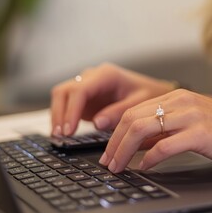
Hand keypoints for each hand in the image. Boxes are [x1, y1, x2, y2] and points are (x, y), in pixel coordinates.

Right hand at [50, 63, 175, 135]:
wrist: (153, 91)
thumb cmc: (148, 94)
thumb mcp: (139, 104)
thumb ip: (118, 112)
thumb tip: (97, 123)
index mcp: (106, 75)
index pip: (80, 90)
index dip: (71, 110)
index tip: (69, 130)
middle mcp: (92, 77)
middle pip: (64, 91)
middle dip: (60, 113)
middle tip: (62, 136)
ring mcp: (87, 86)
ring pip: (61, 96)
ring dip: (58, 116)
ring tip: (60, 137)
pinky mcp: (85, 97)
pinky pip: (67, 105)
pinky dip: (63, 118)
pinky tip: (64, 134)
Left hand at [99, 89, 211, 173]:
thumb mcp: (193, 124)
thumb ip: (165, 130)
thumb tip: (139, 144)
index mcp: (178, 96)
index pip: (135, 110)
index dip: (116, 131)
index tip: (108, 149)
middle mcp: (182, 101)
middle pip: (133, 118)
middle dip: (113, 142)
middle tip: (106, 161)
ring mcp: (191, 116)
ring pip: (142, 129)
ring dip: (124, 150)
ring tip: (117, 166)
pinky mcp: (202, 134)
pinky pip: (165, 146)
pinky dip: (148, 158)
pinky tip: (143, 167)